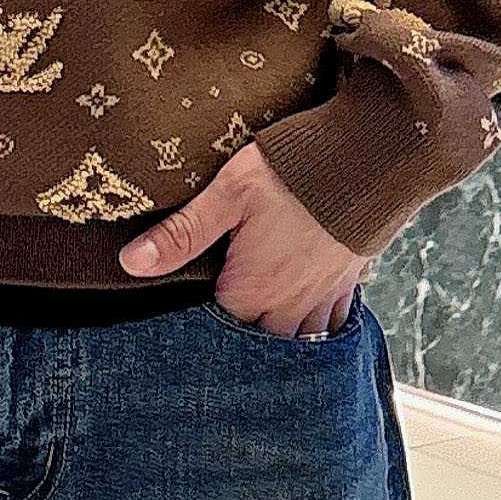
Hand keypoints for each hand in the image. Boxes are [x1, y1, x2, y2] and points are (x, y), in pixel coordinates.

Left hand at [117, 140, 372, 336]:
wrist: (369, 156)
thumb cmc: (293, 171)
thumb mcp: (227, 194)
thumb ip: (182, 233)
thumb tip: (131, 263)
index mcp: (254, 289)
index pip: (218, 332)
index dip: (199, 329)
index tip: (184, 324)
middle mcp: (291, 304)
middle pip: (258, 343)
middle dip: (239, 342)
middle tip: (218, 335)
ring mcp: (324, 295)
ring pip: (298, 340)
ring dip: (277, 339)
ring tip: (258, 332)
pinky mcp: (348, 280)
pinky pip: (332, 321)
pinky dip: (317, 327)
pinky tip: (305, 318)